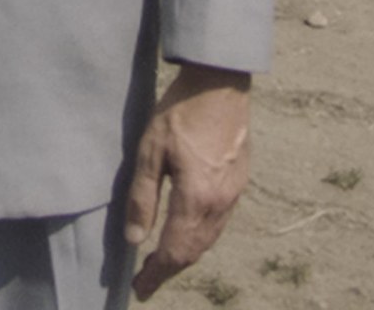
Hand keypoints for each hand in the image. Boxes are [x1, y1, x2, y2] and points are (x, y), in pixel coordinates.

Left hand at [126, 65, 250, 300]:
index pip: (174, 251)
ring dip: (186, 254)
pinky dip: (200, 237)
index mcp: (196, 199)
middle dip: (169, 269)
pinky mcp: (239, 182)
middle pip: (194, 251)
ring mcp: (233, 194)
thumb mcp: (150, 150)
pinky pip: (219, 223)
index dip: (156, 274)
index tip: (140, 289)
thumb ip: (143, 197)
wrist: (220, 84)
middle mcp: (219, 204)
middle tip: (147, 279)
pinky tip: (188, 231)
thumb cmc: (180, 112)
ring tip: (163, 261)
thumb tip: (134, 239)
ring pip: (209, 239)